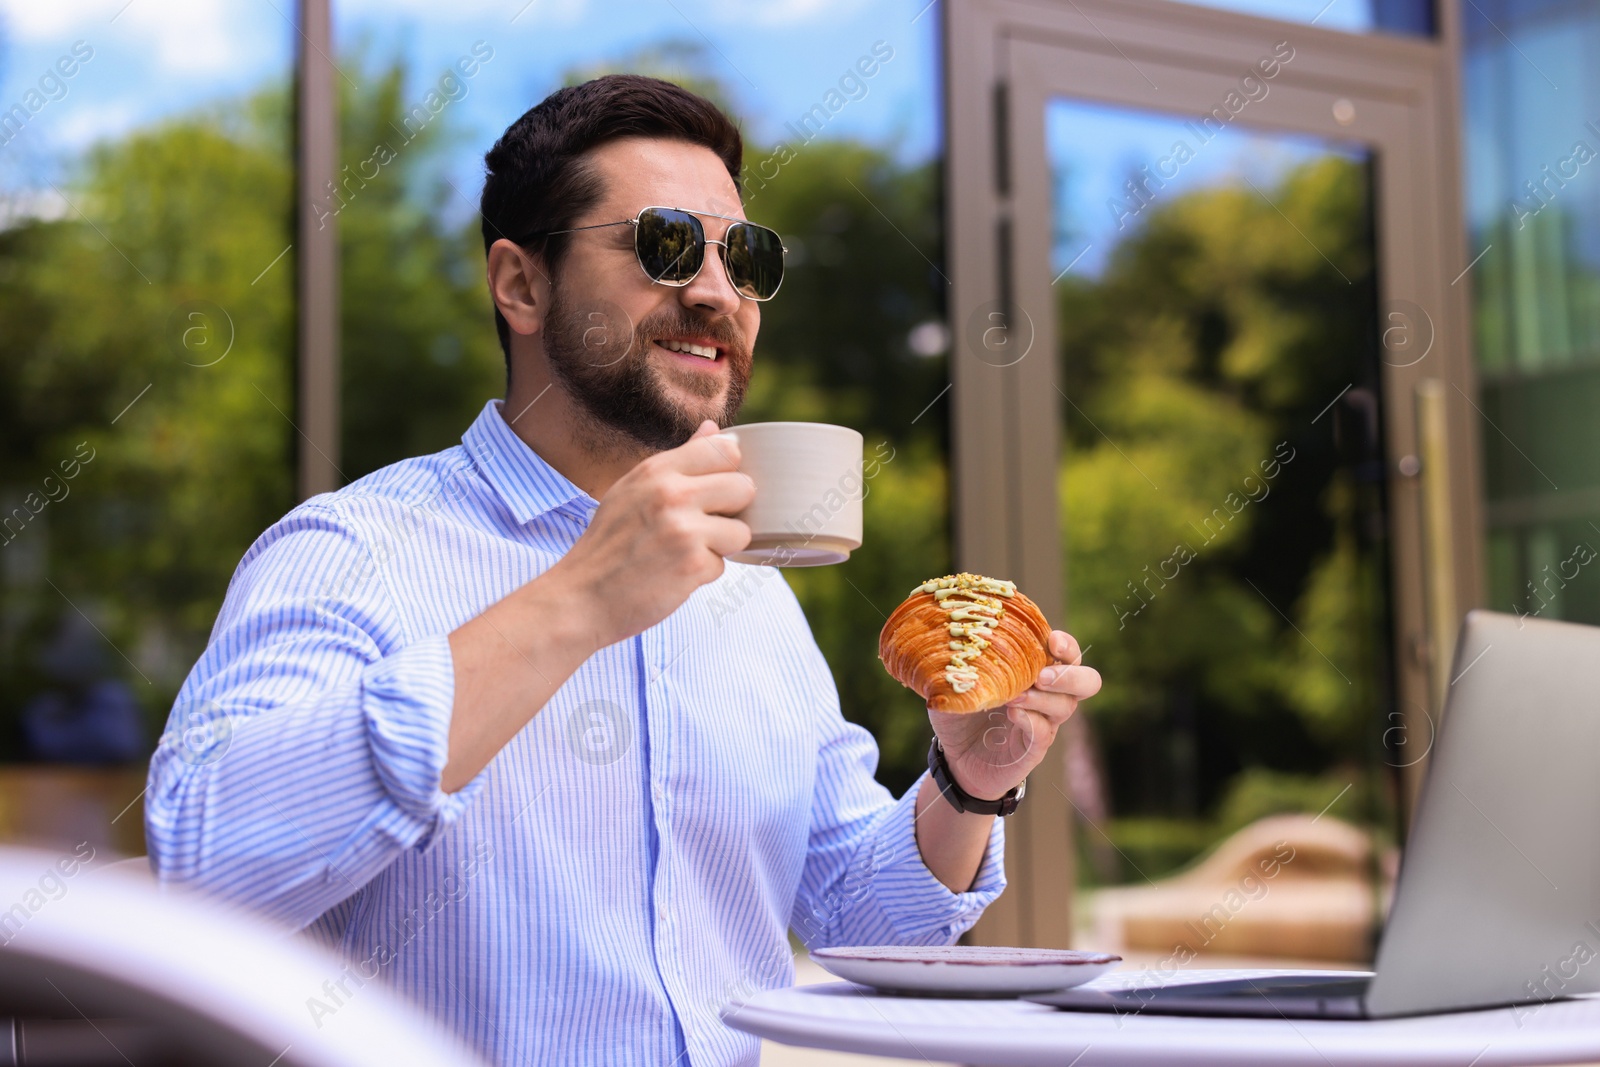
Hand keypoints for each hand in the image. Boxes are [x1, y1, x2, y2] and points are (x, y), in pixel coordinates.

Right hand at [545, 420, 753, 647]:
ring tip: (683, 552)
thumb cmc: (609, 544)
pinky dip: (702, 574)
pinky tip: (673, 574)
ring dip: (719, 547)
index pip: (725, 450)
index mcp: (657, 470)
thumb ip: (680, 460)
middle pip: (744, 487)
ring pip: (741, 531)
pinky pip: (723, 565)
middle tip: (699, 526)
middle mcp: (672, 494)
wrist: (580, 597)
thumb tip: (716, 429)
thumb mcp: (633, 489)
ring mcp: (684, 530)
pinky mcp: (692, 565)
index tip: (712, 492)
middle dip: (731, 511)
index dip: (728, 473)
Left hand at [928, 630, 1100, 802]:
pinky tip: (1012, 713)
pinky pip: (1044, 732)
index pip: (1068, 653)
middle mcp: (1049, 696)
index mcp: (1036, 671)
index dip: (1066, 645)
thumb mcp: (958, 683)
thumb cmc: (962, 712)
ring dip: (1042, 698)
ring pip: (1065, 706)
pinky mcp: (1034, 748)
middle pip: (1087, 681)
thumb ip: (961, 663)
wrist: (956, 759)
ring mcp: (1045, 722)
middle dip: (1069, 675)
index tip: (1051, 640)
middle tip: (1041, 676)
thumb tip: (947, 640)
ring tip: (1014, 696)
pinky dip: (1031, 720)